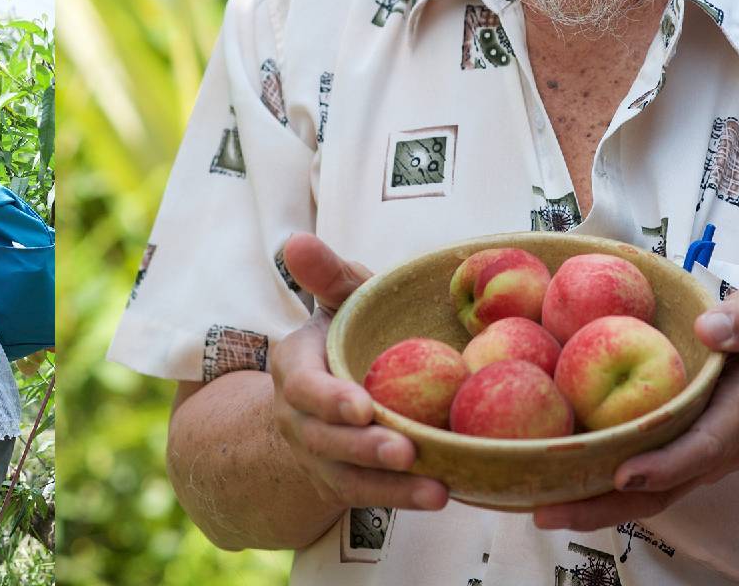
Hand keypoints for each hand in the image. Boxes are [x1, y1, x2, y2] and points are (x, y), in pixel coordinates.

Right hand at [270, 233, 448, 512]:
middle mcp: (301, 419)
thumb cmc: (345, 334)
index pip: (305, 388)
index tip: (363, 405)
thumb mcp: (338, 301)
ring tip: (437, 489)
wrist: (323, 397)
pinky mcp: (347, 482)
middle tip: (403, 450)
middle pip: (327, 439)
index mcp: (295, 369)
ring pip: (349, 477)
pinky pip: (372, 496)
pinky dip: (404, 498)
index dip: (330, 399)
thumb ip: (326, 275)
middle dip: (363, 448)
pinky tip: (443, 494)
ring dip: (392, 486)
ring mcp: (322, 456)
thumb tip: (296, 240)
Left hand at [533, 287, 738, 531]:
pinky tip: (551, 484)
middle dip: (605, 505)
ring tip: (538, 510)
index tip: (625, 474)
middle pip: (660, 490)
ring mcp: (691, 463)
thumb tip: (709, 328)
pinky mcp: (674, 461)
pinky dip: (597, 489)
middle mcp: (713, 451)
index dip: (666, 465)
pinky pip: (636, 483)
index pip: (703, 447)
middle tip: (547, 511)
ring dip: (592, 507)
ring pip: (644, 496)